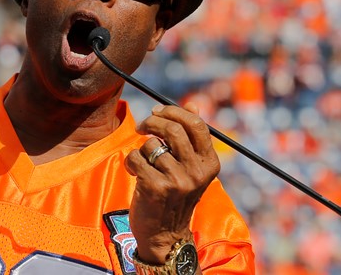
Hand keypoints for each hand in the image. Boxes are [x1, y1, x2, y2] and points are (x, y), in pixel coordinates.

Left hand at [125, 103, 219, 263]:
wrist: (165, 235)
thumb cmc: (175, 196)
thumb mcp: (190, 168)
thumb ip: (191, 138)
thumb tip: (193, 104)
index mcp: (210, 164)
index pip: (196, 124)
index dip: (174, 111)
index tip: (157, 111)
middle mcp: (197, 172)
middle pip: (173, 129)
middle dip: (152, 122)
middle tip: (142, 126)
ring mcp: (178, 181)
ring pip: (151, 144)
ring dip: (141, 149)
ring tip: (143, 163)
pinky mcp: (156, 187)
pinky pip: (136, 157)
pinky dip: (130, 162)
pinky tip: (135, 174)